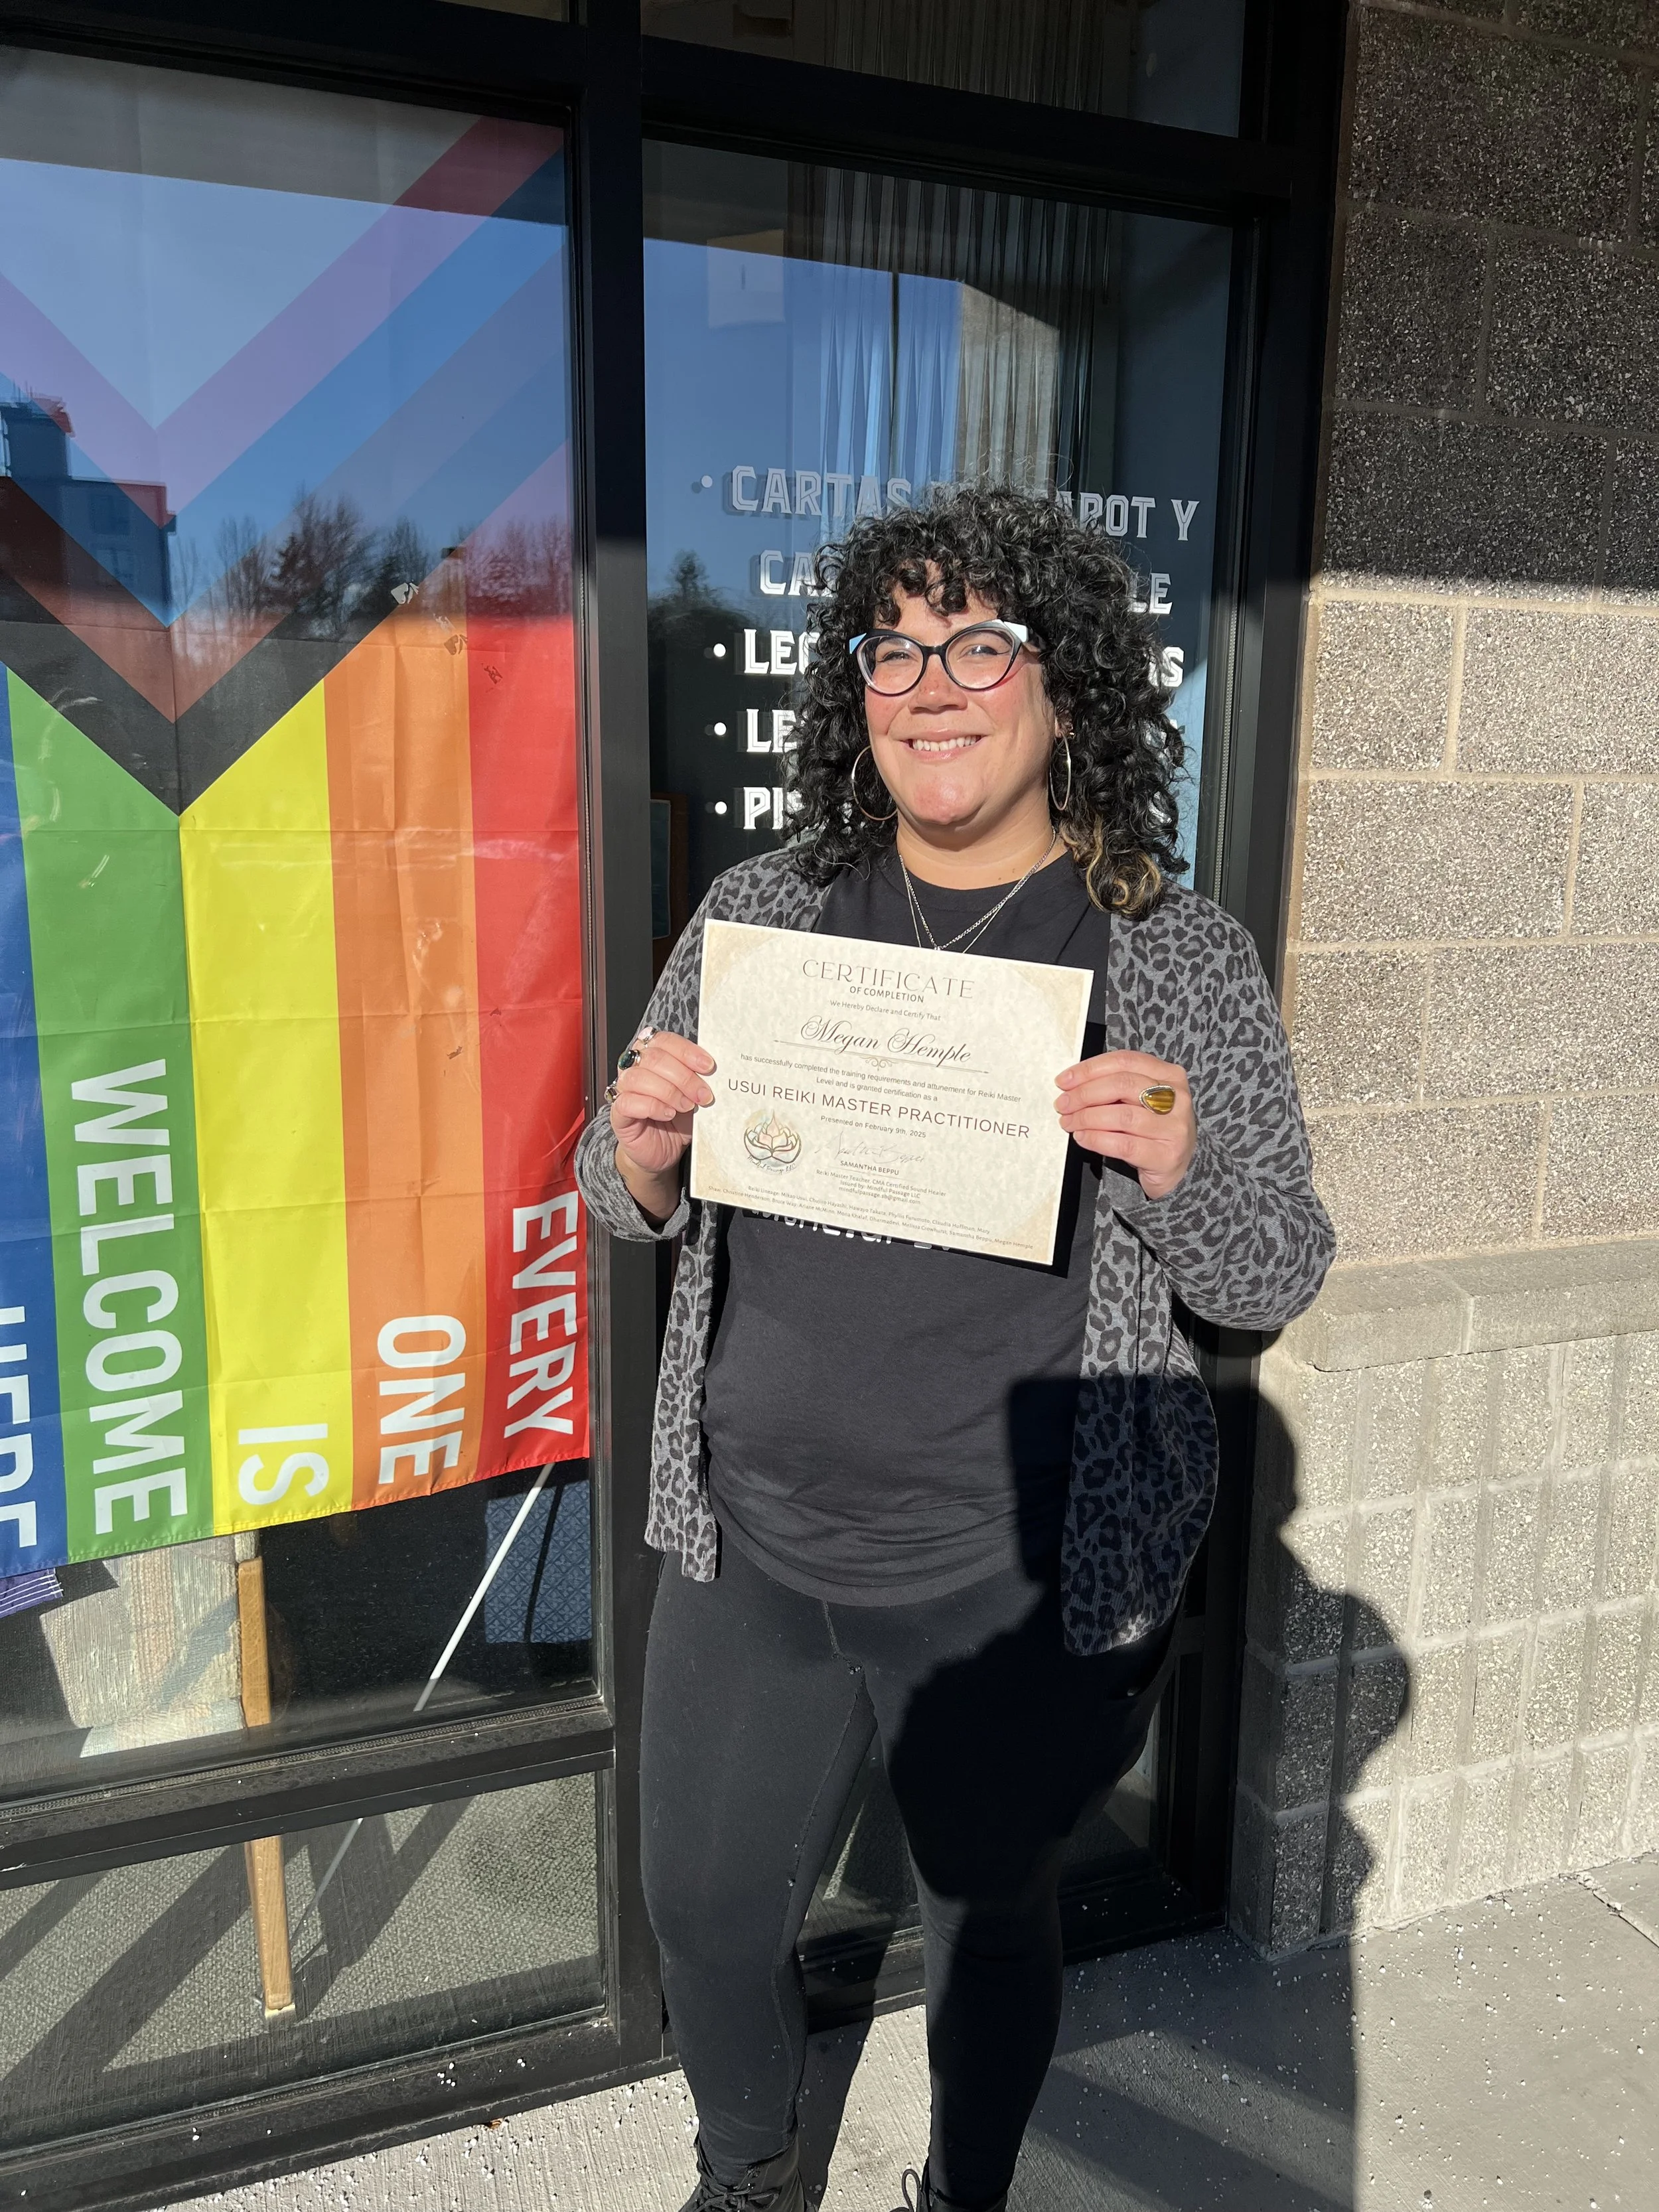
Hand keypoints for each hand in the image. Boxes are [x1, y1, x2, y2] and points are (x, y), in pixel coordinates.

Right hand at [609, 1029, 714, 1180]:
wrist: (664, 1151)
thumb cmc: (678, 1120)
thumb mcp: (693, 1097)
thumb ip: (699, 1080)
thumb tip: (717, 1072)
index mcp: (652, 1056)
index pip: (664, 1041)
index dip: (687, 1051)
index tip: (708, 1066)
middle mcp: (634, 1068)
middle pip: (654, 1058)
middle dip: (684, 1077)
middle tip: (703, 1095)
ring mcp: (623, 1090)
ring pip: (640, 1077)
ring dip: (670, 1092)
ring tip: (686, 1106)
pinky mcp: (618, 1113)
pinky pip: (629, 1102)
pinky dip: (653, 1106)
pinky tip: (668, 1114)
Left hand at [1054, 1050, 1196, 1200]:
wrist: (1177, 1167)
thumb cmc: (1151, 1129)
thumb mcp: (1140, 1100)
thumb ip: (1115, 1087)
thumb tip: (1071, 1084)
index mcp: (1169, 1075)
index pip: (1124, 1061)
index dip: (1089, 1069)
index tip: (1064, 1080)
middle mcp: (1176, 1098)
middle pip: (1122, 1085)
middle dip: (1084, 1093)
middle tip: (1063, 1104)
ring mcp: (1175, 1127)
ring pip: (1121, 1115)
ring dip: (1087, 1118)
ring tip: (1069, 1122)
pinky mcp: (1166, 1155)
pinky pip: (1124, 1144)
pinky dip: (1097, 1139)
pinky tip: (1083, 1137)